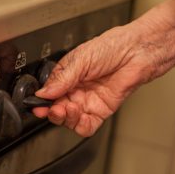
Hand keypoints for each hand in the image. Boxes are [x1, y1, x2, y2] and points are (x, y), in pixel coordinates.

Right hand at [33, 25, 160, 136]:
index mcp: (67, 76)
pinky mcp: (101, 110)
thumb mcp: (81, 59)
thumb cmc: (112, 47)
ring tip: (68, 109)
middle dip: (52, 111)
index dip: (42, 101)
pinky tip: (80, 116)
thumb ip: (62, 78)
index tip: (38, 104)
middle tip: (53, 108)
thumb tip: (44, 92)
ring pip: (69, 120)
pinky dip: (81, 125)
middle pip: (57, 109)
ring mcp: (88, 101)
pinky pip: (87, 126)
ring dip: (65, 118)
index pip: (49, 93)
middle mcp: (75, 90)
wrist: (136, 52)